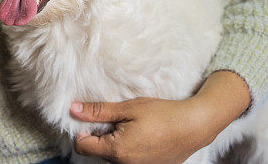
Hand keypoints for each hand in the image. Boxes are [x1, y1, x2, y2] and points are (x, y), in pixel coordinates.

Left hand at [69, 71, 250, 163]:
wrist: (194, 126)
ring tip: (131, 126)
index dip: (82, 131)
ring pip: (113, 156)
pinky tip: (141, 135)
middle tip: (116, 119)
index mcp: (117, 151)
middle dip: (100, 135)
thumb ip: (98, 111)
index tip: (93, 118)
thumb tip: (73, 109)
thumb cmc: (162, 114)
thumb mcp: (127, 108)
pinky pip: (128, 160)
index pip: (83, 146)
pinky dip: (128, 148)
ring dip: (114, 141)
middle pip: (98, 151)